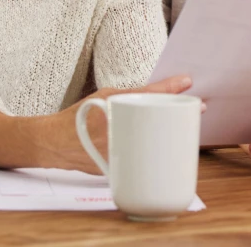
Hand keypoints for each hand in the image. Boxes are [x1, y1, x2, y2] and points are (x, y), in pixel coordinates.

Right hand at [55, 74, 196, 173]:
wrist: (53, 144)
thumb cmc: (79, 117)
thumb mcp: (104, 97)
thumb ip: (132, 95)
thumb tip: (161, 89)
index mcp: (107, 109)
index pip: (143, 95)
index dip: (168, 88)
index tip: (187, 81)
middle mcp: (111, 130)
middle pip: (153, 122)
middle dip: (178, 116)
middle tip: (197, 109)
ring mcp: (114, 152)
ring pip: (152, 144)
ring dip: (171, 135)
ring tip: (184, 125)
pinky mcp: (117, 169)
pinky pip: (142, 159)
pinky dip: (156, 151)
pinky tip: (165, 144)